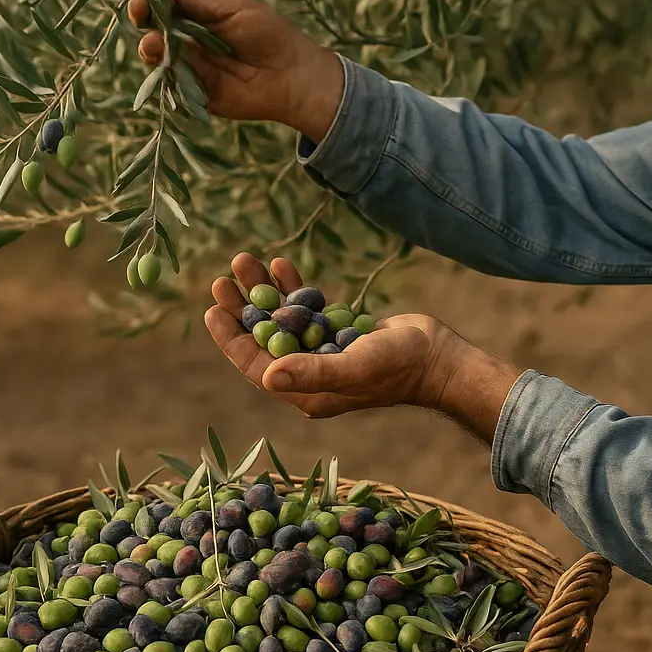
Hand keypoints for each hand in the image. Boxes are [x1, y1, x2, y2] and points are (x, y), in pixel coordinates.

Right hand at [129, 0, 343, 141]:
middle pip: (154, 28)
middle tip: (140, 13)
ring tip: (154, 43)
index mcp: (198, 14)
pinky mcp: (194, 93)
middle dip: (144, 20)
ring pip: (157, 56)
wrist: (290, 76)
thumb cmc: (268, 33)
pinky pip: (171, 83)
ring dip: (151, 48)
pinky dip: (166, 74)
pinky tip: (167, 64)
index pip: (164, 3)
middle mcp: (189, 39)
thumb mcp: (233, 6)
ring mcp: (189, 67)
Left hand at [206, 253, 457, 418]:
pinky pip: (304, 308)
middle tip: (223, 278)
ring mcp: (322, 350)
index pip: (255, 365)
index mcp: (305, 392)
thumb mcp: (355, 368)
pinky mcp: (336, 331)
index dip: (231, 339)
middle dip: (242, 308)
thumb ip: (313, 373)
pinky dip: (292, 288)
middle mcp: (308, 373)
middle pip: (263, 338)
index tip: (212, 309)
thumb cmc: (398, 367)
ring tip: (245, 259)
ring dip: (264, 290)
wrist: (438, 357)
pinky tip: (279, 264)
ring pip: (281, 318)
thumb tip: (267, 376)